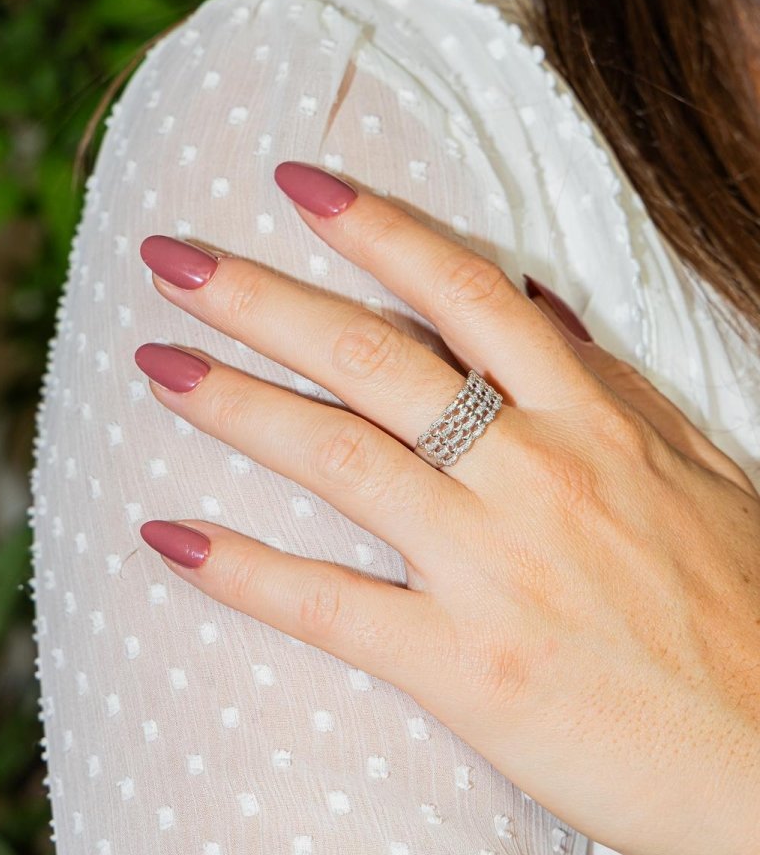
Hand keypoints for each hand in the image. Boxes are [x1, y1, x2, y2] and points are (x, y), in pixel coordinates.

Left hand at [134, 160, 759, 854]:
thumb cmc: (745, 609)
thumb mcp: (695, 466)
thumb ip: (609, 383)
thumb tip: (535, 306)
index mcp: (594, 419)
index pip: (465, 293)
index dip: (374, 227)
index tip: (295, 184)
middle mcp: (536, 476)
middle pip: (374, 358)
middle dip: (261, 299)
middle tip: (171, 260)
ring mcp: (495, 572)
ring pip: (340, 459)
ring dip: (233, 405)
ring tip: (154, 363)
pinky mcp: (464, 670)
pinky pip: (331, 607)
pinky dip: (242, 572)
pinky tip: (166, 538)